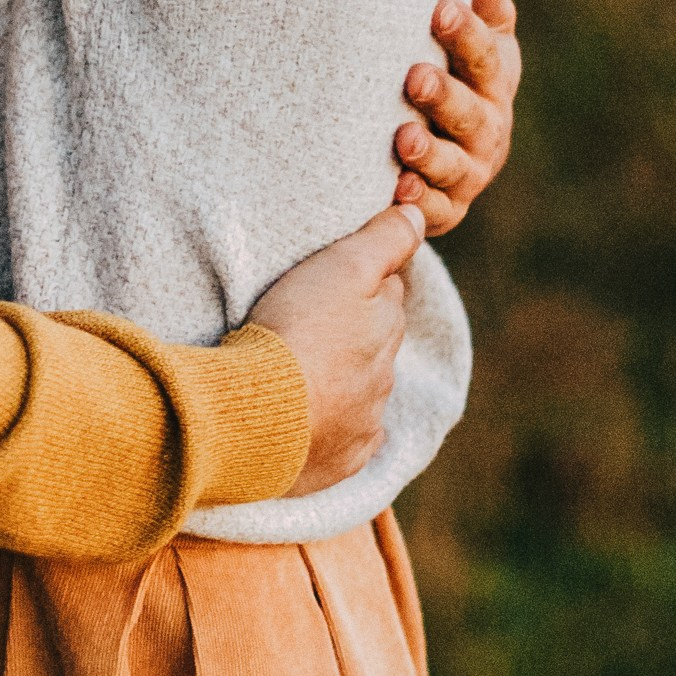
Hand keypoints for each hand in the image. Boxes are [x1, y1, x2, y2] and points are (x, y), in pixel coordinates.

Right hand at [246, 199, 424, 497]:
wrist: (254, 416)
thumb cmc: (296, 332)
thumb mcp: (342, 267)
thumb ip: (386, 239)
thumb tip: (420, 214)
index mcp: (386, 328)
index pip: (388, 295)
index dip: (364, 282)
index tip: (335, 280)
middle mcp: (384, 379)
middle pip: (376, 345)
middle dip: (355, 334)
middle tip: (312, 323)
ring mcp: (364, 424)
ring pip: (361, 394)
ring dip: (339, 382)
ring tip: (299, 372)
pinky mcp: (340, 462)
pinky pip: (345, 442)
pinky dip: (331, 428)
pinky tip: (307, 420)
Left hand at [390, 0, 521, 235]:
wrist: (451, 152)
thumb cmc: (457, 77)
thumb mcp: (474, 40)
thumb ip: (481, 2)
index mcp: (495, 79)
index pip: (487, 53)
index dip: (467, 32)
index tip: (440, 8)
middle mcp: (489, 126)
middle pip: (471, 111)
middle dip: (444, 95)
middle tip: (414, 77)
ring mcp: (469, 171)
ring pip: (453, 165)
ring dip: (430, 153)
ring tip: (402, 138)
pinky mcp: (446, 208)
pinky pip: (433, 209)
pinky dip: (417, 201)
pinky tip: (396, 190)